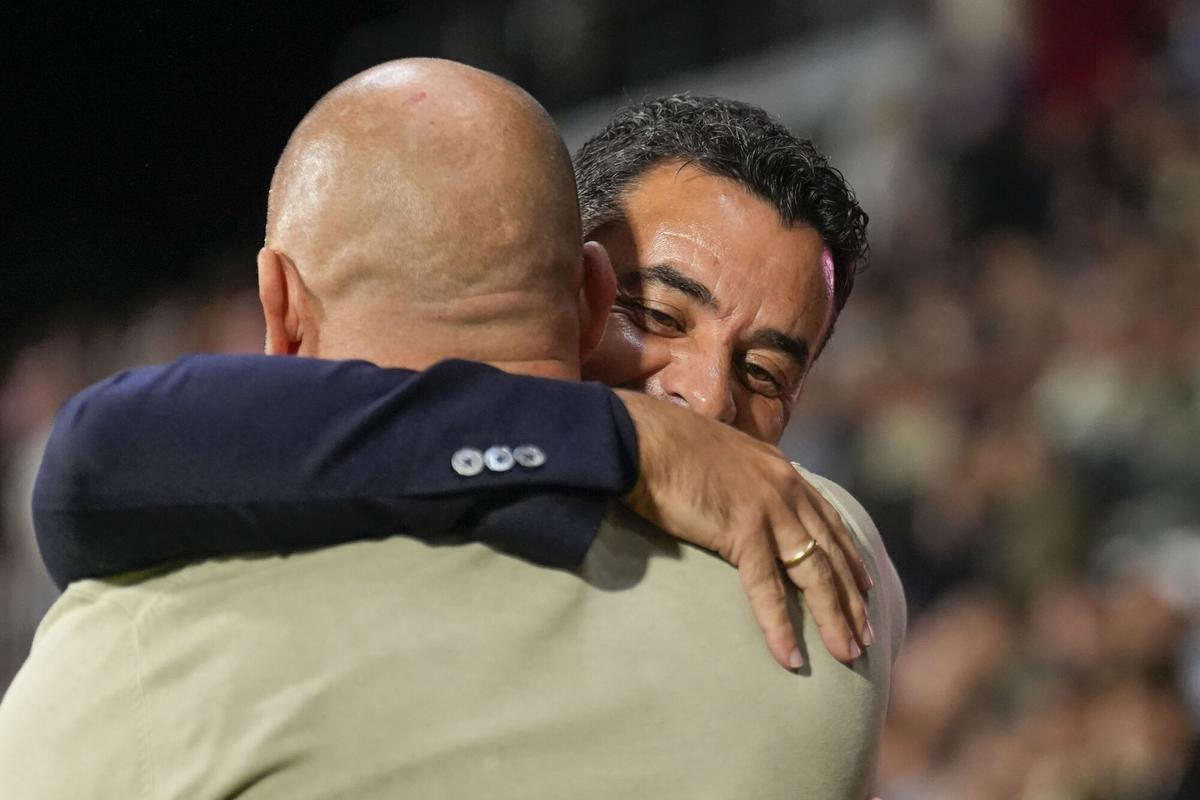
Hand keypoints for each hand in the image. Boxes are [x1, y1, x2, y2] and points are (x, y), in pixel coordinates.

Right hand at [617, 391, 873, 669]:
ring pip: (814, 573)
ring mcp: (767, 508)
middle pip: (830, 552)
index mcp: (780, 470)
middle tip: (868, 634)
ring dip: (834, 618)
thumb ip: (740, 481)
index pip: (827, 519)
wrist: (640, 437)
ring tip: (849, 653)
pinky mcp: (742, 529)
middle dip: (852, 598)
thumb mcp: (720, 458)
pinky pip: (767, 588)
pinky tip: (791, 657)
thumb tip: (735, 501)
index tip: (866, 586)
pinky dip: (780, 626)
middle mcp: (785, 488)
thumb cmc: (665, 447)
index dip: (849, 555)